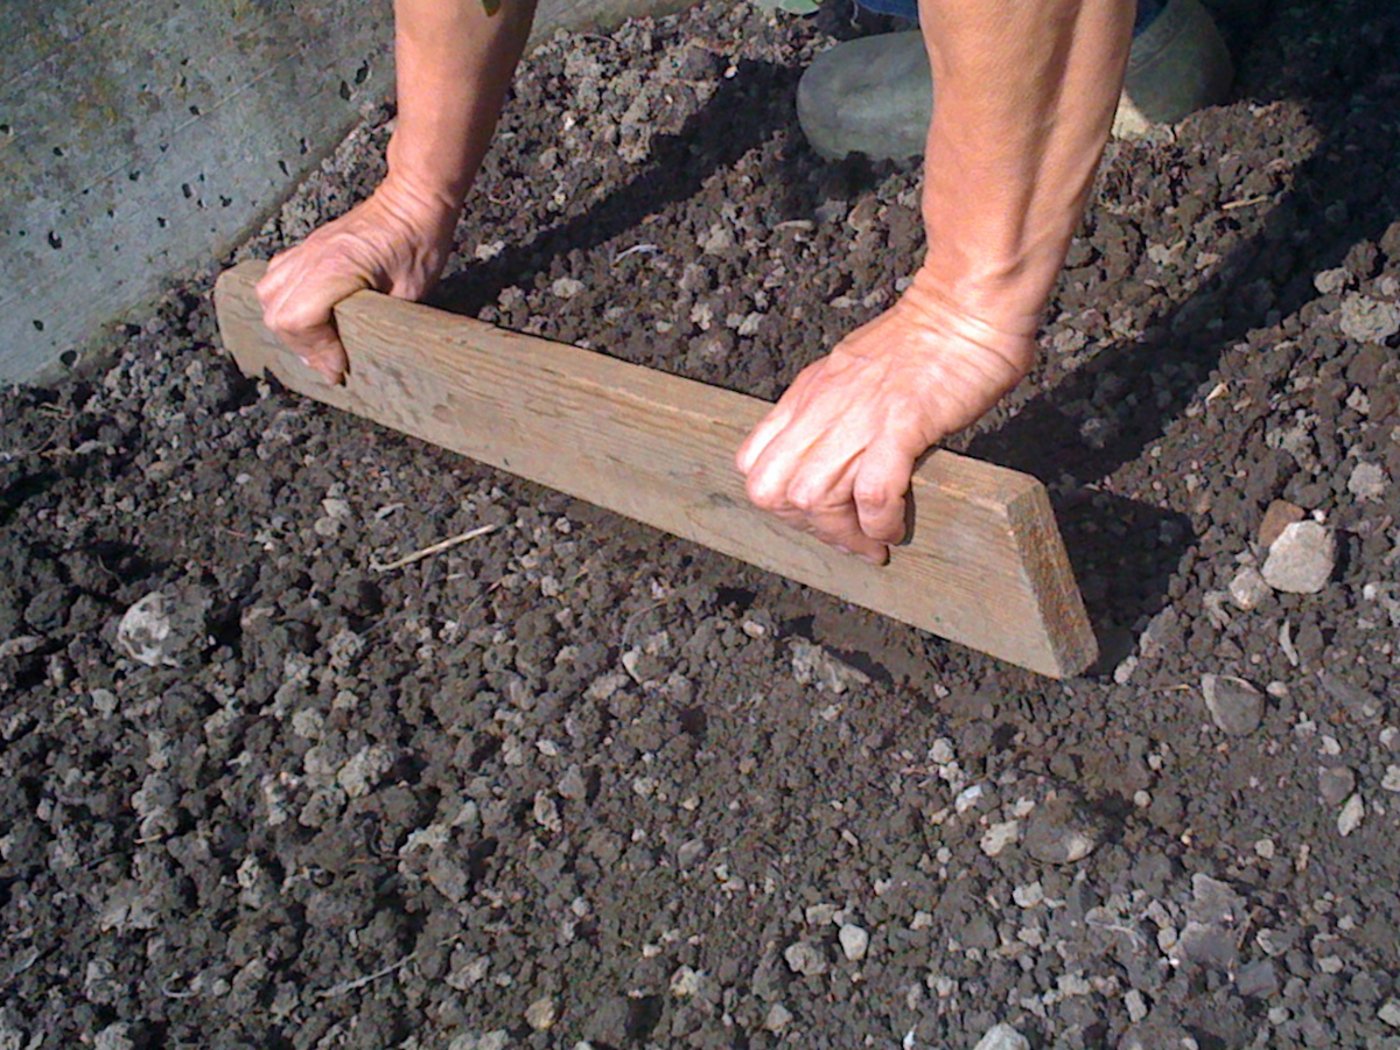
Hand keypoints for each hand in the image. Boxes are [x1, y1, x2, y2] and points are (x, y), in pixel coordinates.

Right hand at [255, 173, 459, 382]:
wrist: (413, 200)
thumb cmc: (419, 242)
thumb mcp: (410, 294)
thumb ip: (378, 323)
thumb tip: (360, 357)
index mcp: (336, 266)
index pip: (298, 319)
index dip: (316, 350)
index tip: (339, 366)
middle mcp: (312, 256)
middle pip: (277, 313)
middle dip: (301, 346)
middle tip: (329, 362)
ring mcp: (306, 249)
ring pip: (268, 295)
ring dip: (288, 326)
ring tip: (317, 343)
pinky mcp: (307, 247)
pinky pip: (275, 277)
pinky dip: (284, 302)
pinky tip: (308, 316)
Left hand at [735, 281, 1034, 563]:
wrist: (966, 306)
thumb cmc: (927, 337)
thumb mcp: (855, 370)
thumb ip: (836, 406)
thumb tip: (842, 451)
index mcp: (807, 393)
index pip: (753, 461)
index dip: (777, 499)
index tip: (814, 514)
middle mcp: (820, 406)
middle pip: (771, 489)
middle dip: (803, 526)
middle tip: (845, 537)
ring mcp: (856, 416)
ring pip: (812, 498)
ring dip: (843, 534)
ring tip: (872, 545)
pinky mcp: (900, 424)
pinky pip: (872, 494)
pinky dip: (880, 523)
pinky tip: (895, 528)